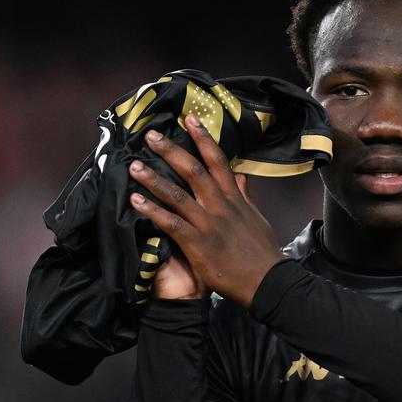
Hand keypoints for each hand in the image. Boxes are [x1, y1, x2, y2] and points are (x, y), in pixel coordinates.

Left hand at [128, 115, 283, 308]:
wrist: (267, 282)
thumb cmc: (262, 253)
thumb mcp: (256, 219)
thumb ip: (245, 196)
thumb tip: (241, 176)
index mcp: (234, 199)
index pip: (218, 161)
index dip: (203, 138)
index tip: (189, 119)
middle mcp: (221, 206)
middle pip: (193, 170)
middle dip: (171, 151)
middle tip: (150, 135)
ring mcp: (209, 224)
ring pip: (177, 194)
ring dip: (153, 179)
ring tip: (134, 166)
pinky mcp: (198, 244)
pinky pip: (171, 223)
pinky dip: (152, 210)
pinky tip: (135, 201)